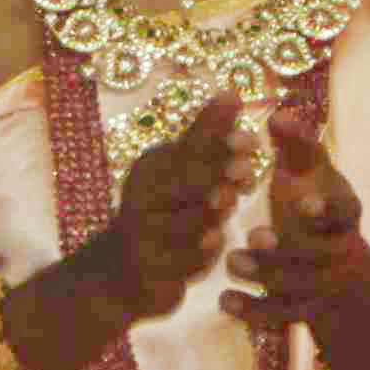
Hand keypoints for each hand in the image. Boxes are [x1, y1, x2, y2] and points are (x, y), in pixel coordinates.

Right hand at [85, 93, 261, 322]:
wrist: (117, 275)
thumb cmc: (159, 216)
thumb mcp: (175, 174)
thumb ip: (205, 138)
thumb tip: (233, 94)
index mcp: (151, 169)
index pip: (188, 148)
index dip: (220, 141)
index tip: (251, 140)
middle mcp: (141, 198)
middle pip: (184, 181)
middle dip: (217, 173)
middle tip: (245, 168)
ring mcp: (142, 236)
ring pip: (185, 222)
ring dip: (210, 212)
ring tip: (228, 201)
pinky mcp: (147, 270)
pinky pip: (182, 261)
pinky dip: (201, 253)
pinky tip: (216, 243)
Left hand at [223, 110, 369, 351]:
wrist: (338, 267)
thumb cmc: (314, 203)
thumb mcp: (311, 174)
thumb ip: (296, 146)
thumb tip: (279, 113)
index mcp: (345, 214)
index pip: (345, 212)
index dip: (327, 210)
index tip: (302, 204)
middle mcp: (340, 251)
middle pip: (320, 255)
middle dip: (289, 247)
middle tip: (254, 234)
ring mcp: (324, 285)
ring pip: (300, 288)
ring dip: (266, 275)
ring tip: (232, 261)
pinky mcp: (303, 310)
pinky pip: (281, 316)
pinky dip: (253, 311)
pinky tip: (224, 300)